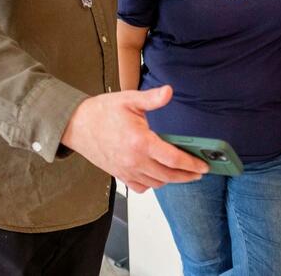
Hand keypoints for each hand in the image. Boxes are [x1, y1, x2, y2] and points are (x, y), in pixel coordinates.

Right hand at [61, 85, 208, 193]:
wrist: (76, 125)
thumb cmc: (102, 111)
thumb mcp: (129, 99)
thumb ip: (152, 98)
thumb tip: (169, 92)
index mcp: (140, 142)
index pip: (173, 159)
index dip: (191, 164)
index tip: (204, 166)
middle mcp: (134, 160)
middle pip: (168, 176)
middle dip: (187, 176)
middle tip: (199, 173)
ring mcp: (126, 170)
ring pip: (156, 183)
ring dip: (171, 180)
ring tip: (182, 173)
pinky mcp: (119, 175)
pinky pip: (140, 187)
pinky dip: (153, 184)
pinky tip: (159, 176)